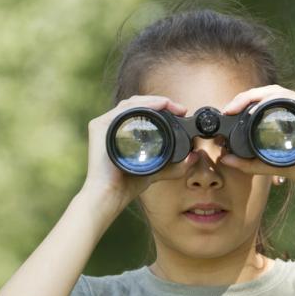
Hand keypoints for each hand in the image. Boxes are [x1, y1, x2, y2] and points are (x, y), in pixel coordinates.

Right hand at [81, 95, 203, 211]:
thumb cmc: (127, 185)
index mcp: (122, 132)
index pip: (142, 112)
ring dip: (153, 101)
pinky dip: (142, 104)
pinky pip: (123, 108)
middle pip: (137, 104)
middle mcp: (112, 125)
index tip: (181, 112)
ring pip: (131, 103)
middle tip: (180, 109)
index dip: (162, 107)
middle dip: (160, 102)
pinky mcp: (99, 126)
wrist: (110, 195)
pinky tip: (158, 106)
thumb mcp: (156, 171)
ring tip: (171, 105)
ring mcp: (104, 124)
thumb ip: (175, 166)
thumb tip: (195, 156)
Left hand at [219, 84, 294, 198]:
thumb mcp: (273, 166)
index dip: (243, 102)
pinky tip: (257, 109)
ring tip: (237, 107)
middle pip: (268, 92)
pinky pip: (291, 99)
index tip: (227, 113)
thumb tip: (224, 158)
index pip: (264, 101)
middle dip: (244, 97)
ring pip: (277, 92)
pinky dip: (272, 100)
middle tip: (228, 109)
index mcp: (291, 117)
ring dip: (253, 96)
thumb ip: (250, 163)